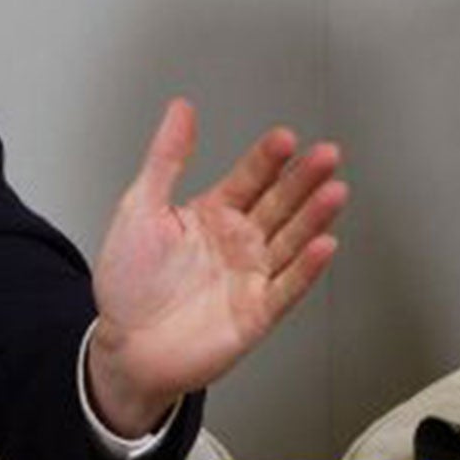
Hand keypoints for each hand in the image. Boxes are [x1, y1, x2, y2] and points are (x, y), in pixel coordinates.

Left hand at [87, 98, 345, 437]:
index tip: (285, 138)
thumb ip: (165, 158)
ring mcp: (251, 276)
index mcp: (213, 214)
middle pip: (279, 203)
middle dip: (304, 179)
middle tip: (327, 155)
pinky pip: (287, 287)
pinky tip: (323, 244)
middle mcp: (238, 242)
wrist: (124, 348)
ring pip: (291, 240)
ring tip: (334, 191)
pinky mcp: (257, 312)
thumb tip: (180, 111)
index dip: (268, 158)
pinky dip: (307, 268)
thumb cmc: (128, 284)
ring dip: (314, 217)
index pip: (250, 177)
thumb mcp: (139, 208)